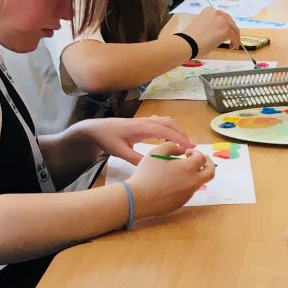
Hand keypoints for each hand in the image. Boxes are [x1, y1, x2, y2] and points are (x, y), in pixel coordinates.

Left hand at [80, 115, 194, 163]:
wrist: (96, 129)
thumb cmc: (107, 139)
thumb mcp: (120, 152)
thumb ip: (136, 159)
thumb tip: (153, 166)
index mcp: (140, 128)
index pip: (165, 131)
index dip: (179, 138)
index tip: (189, 148)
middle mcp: (145, 121)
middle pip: (170, 123)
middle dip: (183, 134)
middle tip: (192, 148)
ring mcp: (144, 120)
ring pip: (167, 121)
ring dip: (178, 130)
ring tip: (184, 144)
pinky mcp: (143, 122)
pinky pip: (161, 122)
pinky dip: (170, 129)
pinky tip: (171, 138)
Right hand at [126, 147, 214, 218]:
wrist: (139, 198)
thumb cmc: (147, 174)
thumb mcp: (156, 152)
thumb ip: (171, 146)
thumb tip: (180, 149)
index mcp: (188, 168)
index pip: (202, 158)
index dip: (195, 152)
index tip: (187, 153)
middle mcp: (193, 182)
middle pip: (210, 173)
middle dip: (209, 164)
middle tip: (201, 160)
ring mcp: (189, 194)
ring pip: (199, 182)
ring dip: (195, 174)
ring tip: (181, 171)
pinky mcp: (183, 202)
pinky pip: (189, 191)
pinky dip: (186, 184)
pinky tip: (173, 182)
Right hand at [175, 8, 240, 56]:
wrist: (189, 42)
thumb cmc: (192, 37)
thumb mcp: (202, 25)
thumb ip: (212, 25)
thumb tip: (218, 31)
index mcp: (209, 10)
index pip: (223, 17)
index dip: (226, 25)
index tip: (226, 33)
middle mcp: (217, 13)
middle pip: (230, 22)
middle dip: (232, 31)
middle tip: (231, 39)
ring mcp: (222, 20)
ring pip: (234, 28)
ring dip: (235, 37)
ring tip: (232, 45)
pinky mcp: (226, 30)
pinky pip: (235, 36)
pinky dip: (235, 42)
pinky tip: (233, 47)